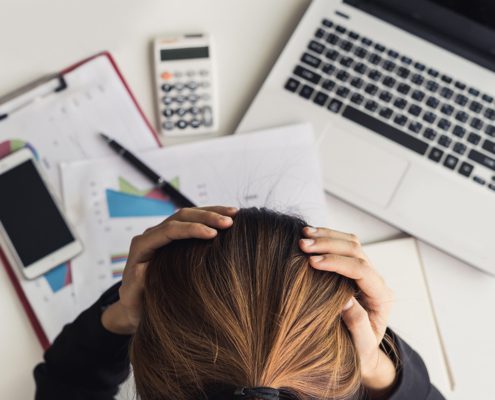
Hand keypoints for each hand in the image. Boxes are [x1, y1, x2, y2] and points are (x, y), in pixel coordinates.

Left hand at [101, 206, 237, 334]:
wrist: (135, 306)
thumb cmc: (135, 305)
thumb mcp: (132, 298)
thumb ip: (136, 284)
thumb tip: (144, 268)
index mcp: (142, 246)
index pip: (169, 230)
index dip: (192, 229)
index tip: (213, 234)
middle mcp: (152, 235)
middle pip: (181, 216)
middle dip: (206, 216)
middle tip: (230, 222)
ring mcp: (163, 234)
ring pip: (189, 214)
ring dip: (211, 212)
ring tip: (234, 213)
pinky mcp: (174, 237)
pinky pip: (192, 222)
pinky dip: (210, 218)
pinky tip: (227, 219)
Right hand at [299, 227, 395, 397]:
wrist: (363, 351)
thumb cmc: (361, 352)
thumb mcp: (361, 346)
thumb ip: (357, 324)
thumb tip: (345, 300)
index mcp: (382, 297)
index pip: (361, 270)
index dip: (337, 263)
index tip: (312, 262)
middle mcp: (376, 280)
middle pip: (356, 250)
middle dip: (329, 244)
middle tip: (303, 245)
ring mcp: (367, 272)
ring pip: (351, 243)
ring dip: (327, 236)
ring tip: (304, 235)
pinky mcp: (355, 269)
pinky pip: (344, 246)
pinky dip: (327, 238)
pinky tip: (311, 235)